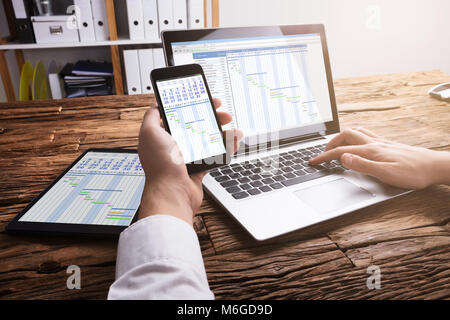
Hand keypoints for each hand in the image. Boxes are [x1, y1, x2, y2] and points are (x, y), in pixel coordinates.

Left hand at [137, 98, 242, 225]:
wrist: (173, 193)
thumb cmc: (161, 165)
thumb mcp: (149, 133)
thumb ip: (151, 116)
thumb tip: (156, 105)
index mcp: (163, 136)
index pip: (180, 115)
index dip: (193, 105)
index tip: (205, 99)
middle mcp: (175, 146)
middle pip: (197, 125)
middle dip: (212, 117)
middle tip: (224, 113)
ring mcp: (188, 157)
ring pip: (209, 139)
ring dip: (223, 132)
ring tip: (234, 129)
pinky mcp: (199, 168)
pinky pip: (215, 154)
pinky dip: (226, 148)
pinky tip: (233, 142)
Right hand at [309, 128, 449, 189]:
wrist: (434, 167)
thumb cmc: (413, 173)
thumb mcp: (386, 173)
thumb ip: (362, 165)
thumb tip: (343, 158)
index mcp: (370, 151)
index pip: (341, 151)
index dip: (324, 156)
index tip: (313, 161)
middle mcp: (374, 143)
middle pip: (346, 136)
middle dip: (330, 143)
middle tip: (323, 153)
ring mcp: (381, 142)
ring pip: (355, 132)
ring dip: (342, 137)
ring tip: (336, 146)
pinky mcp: (388, 144)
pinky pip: (366, 134)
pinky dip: (355, 136)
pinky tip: (358, 144)